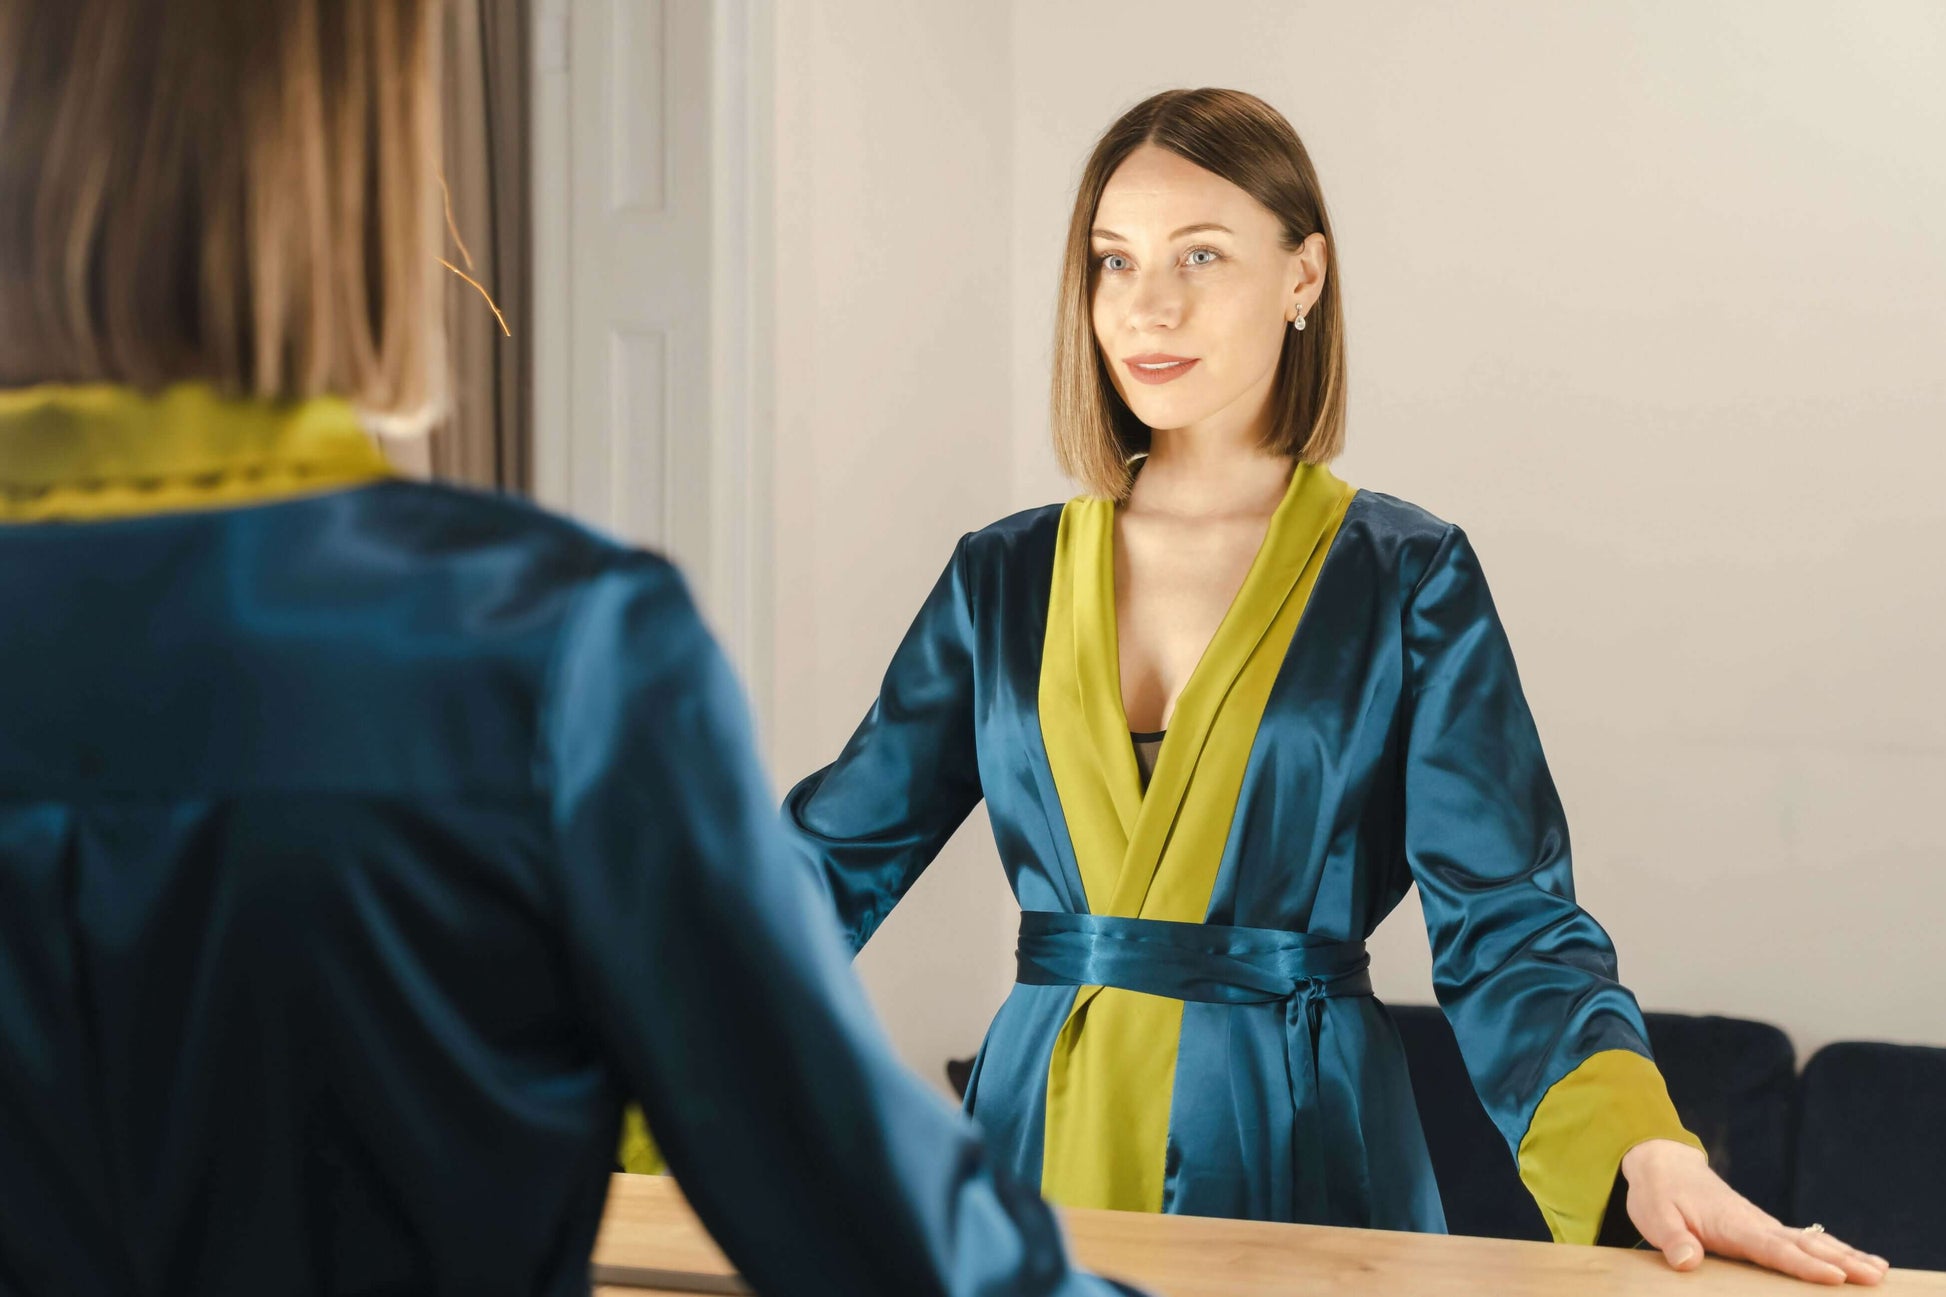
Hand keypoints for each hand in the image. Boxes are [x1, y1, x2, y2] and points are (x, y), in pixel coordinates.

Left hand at [1621, 1139, 1889, 1284]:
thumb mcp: (1655, 1217)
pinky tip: (1852, 1259)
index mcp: (1732, 1224)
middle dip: (1841, 1261)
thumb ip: (1674, 1240)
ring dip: (1844, 1254)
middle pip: (1804, 1244)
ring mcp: (1761, 1223)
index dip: (1804, 1264)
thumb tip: (1687, 1261)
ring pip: (1810, 1240)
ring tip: (1879, 1271)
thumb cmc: (1658, 1195)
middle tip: (1876, 1276)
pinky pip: (1802, 1240)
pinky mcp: (1762, 1227)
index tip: (1835, 1277)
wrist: (1663, 1164)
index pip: (1773, 1247)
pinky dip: (1830, 1249)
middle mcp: (1755, 1222)